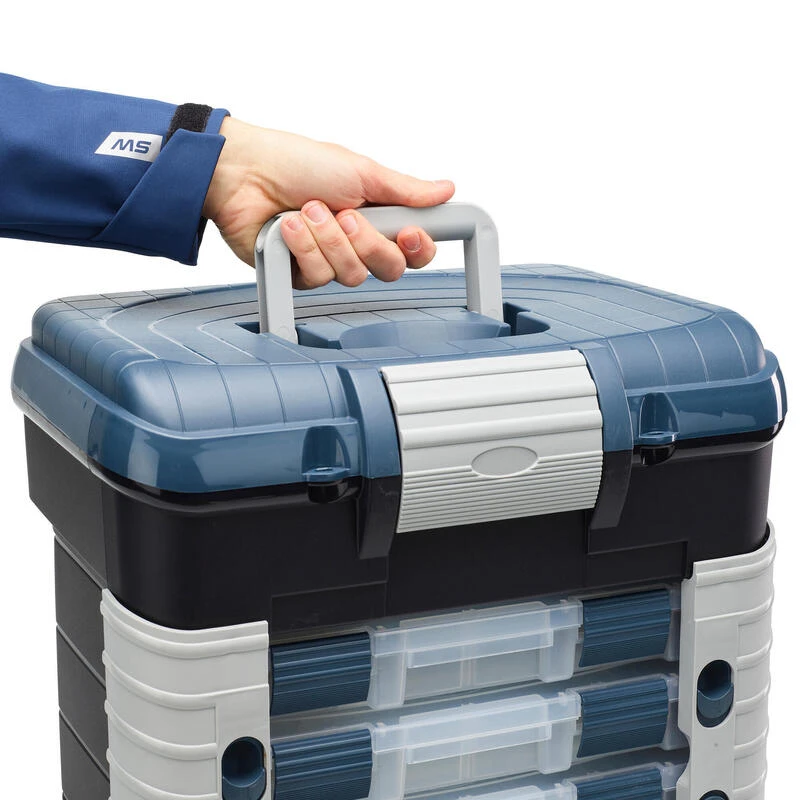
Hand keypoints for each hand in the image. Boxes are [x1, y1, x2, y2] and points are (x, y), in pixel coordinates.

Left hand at [202, 117, 454, 287]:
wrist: (243, 173)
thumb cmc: (296, 162)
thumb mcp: (360, 171)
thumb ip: (405, 190)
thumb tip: (445, 190)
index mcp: (376, 217)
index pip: (412, 251)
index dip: (416, 249)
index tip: (408, 232)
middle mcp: (355, 243)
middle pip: (388, 270)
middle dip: (366, 242)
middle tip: (345, 214)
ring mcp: (329, 260)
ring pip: (352, 275)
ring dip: (329, 239)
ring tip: (307, 210)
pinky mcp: (300, 274)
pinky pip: (318, 277)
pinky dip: (303, 247)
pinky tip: (288, 226)